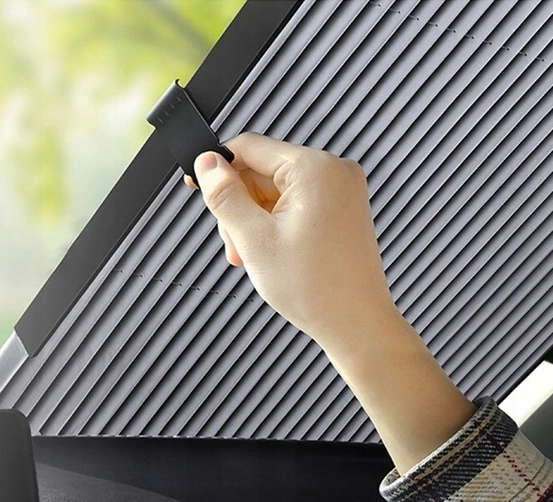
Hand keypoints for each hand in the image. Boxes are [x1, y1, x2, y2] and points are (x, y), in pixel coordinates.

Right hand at [188, 132, 475, 473]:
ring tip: (252, 257)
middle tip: (234, 244)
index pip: (249, 147)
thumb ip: (225, 196)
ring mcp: (342, 189)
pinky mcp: (343, 207)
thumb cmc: (316, 289)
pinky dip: (276, 224)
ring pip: (276, 190)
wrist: (357, 325)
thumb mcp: (253, 239)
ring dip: (255, 221)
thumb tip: (206, 163)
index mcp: (314, 168)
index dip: (216, 166)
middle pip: (262, 171)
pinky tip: (270, 253)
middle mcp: (333, 170)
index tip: (196, 184)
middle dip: (240, 207)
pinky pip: (296, 203)